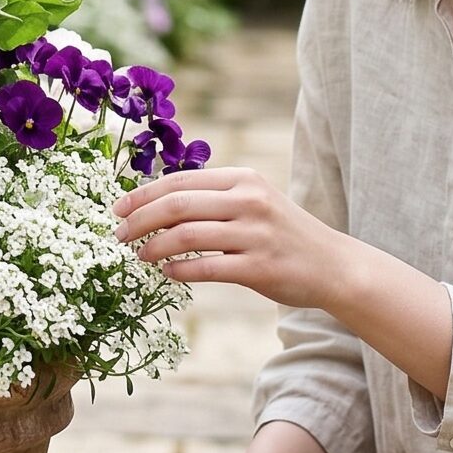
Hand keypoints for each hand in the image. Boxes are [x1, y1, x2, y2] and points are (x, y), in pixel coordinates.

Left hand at [115, 165, 355, 312]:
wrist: (334, 265)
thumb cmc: (281, 233)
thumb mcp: (253, 200)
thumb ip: (213, 197)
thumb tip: (154, 203)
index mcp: (243, 179)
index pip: (180, 181)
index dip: (143, 195)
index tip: (118, 209)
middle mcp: (249, 201)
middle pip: (178, 205)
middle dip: (141, 220)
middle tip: (119, 234)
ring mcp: (256, 234)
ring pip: (188, 236)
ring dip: (155, 246)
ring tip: (140, 256)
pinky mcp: (261, 267)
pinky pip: (208, 268)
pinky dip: (181, 270)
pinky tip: (168, 273)